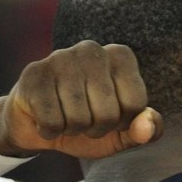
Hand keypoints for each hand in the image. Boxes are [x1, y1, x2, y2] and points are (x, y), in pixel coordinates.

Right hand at [0, 41, 162, 158]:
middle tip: (86, 119)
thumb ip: (147, 130)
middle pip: (108, 114)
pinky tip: (46, 117)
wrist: (39, 123)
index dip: (123, 123)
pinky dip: (50, 131)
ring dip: (73, 130)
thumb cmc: (89, 122)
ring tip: (66, 116)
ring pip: (79, 119)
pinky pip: (52, 121)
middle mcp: (92, 49)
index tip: (110, 116)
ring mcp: (61, 58)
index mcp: (121, 56)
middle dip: (97, 129)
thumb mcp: (123, 132)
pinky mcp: (34, 73)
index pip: (136, 104)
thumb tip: (148, 126)